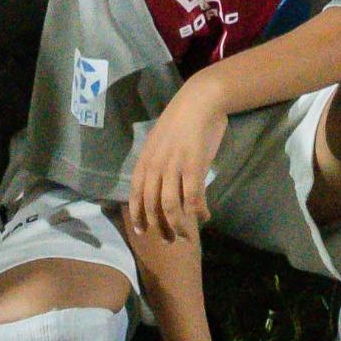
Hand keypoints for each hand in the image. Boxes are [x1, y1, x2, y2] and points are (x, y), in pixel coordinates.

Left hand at [126, 85, 227, 242]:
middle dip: (159, 226)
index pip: (136, 193)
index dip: (138, 215)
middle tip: (169, 240)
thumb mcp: (160, 140)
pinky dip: (197, 211)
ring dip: (178, 225)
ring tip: (187, 236)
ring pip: (171, 206)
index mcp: (145, 159)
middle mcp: (155, 165)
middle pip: (152, 205)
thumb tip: (159, 182)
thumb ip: (157, 161)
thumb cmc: (181, 119)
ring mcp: (174, 166)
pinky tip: (204, 216)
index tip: (142, 231)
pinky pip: (192, 197)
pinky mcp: (193, 165)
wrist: (200, 100)